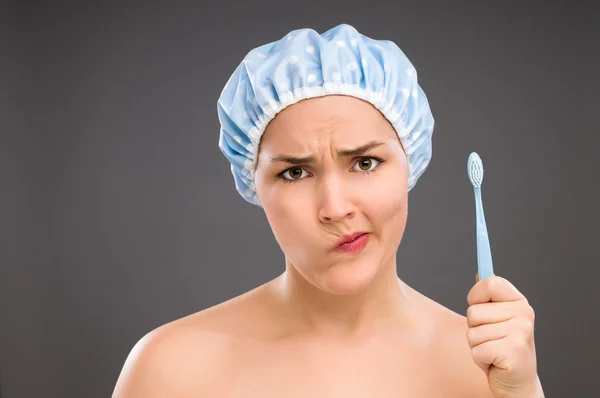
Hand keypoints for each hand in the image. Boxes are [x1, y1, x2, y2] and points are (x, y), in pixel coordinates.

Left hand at [466, 275, 542, 397]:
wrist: (518, 382)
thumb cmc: (503, 347)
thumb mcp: (497, 318)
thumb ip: (489, 297)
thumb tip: (480, 274)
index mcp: (519, 302)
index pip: (490, 282)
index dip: (476, 294)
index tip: (478, 303)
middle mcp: (524, 314)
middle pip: (474, 311)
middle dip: (474, 328)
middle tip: (491, 338)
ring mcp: (520, 333)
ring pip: (472, 332)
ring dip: (477, 345)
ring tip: (493, 350)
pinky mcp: (513, 352)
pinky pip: (477, 350)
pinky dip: (480, 359)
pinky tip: (494, 362)